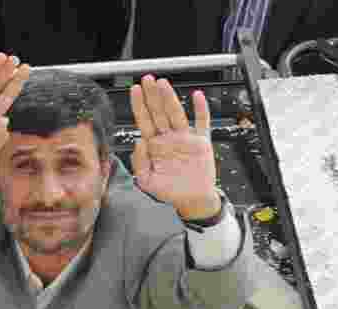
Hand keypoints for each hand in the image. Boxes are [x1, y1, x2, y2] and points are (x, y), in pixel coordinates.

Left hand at [130, 76, 219, 219]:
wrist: (192, 200)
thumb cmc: (170, 191)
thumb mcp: (146, 181)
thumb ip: (139, 163)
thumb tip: (138, 143)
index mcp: (154, 146)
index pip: (144, 121)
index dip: (139, 106)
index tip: (135, 91)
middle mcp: (168, 138)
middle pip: (158, 112)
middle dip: (152, 95)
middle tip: (148, 79)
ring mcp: (185, 138)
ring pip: (176, 113)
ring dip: (169, 98)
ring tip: (163, 84)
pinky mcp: (201, 142)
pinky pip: (202, 122)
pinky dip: (200, 109)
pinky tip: (197, 97)